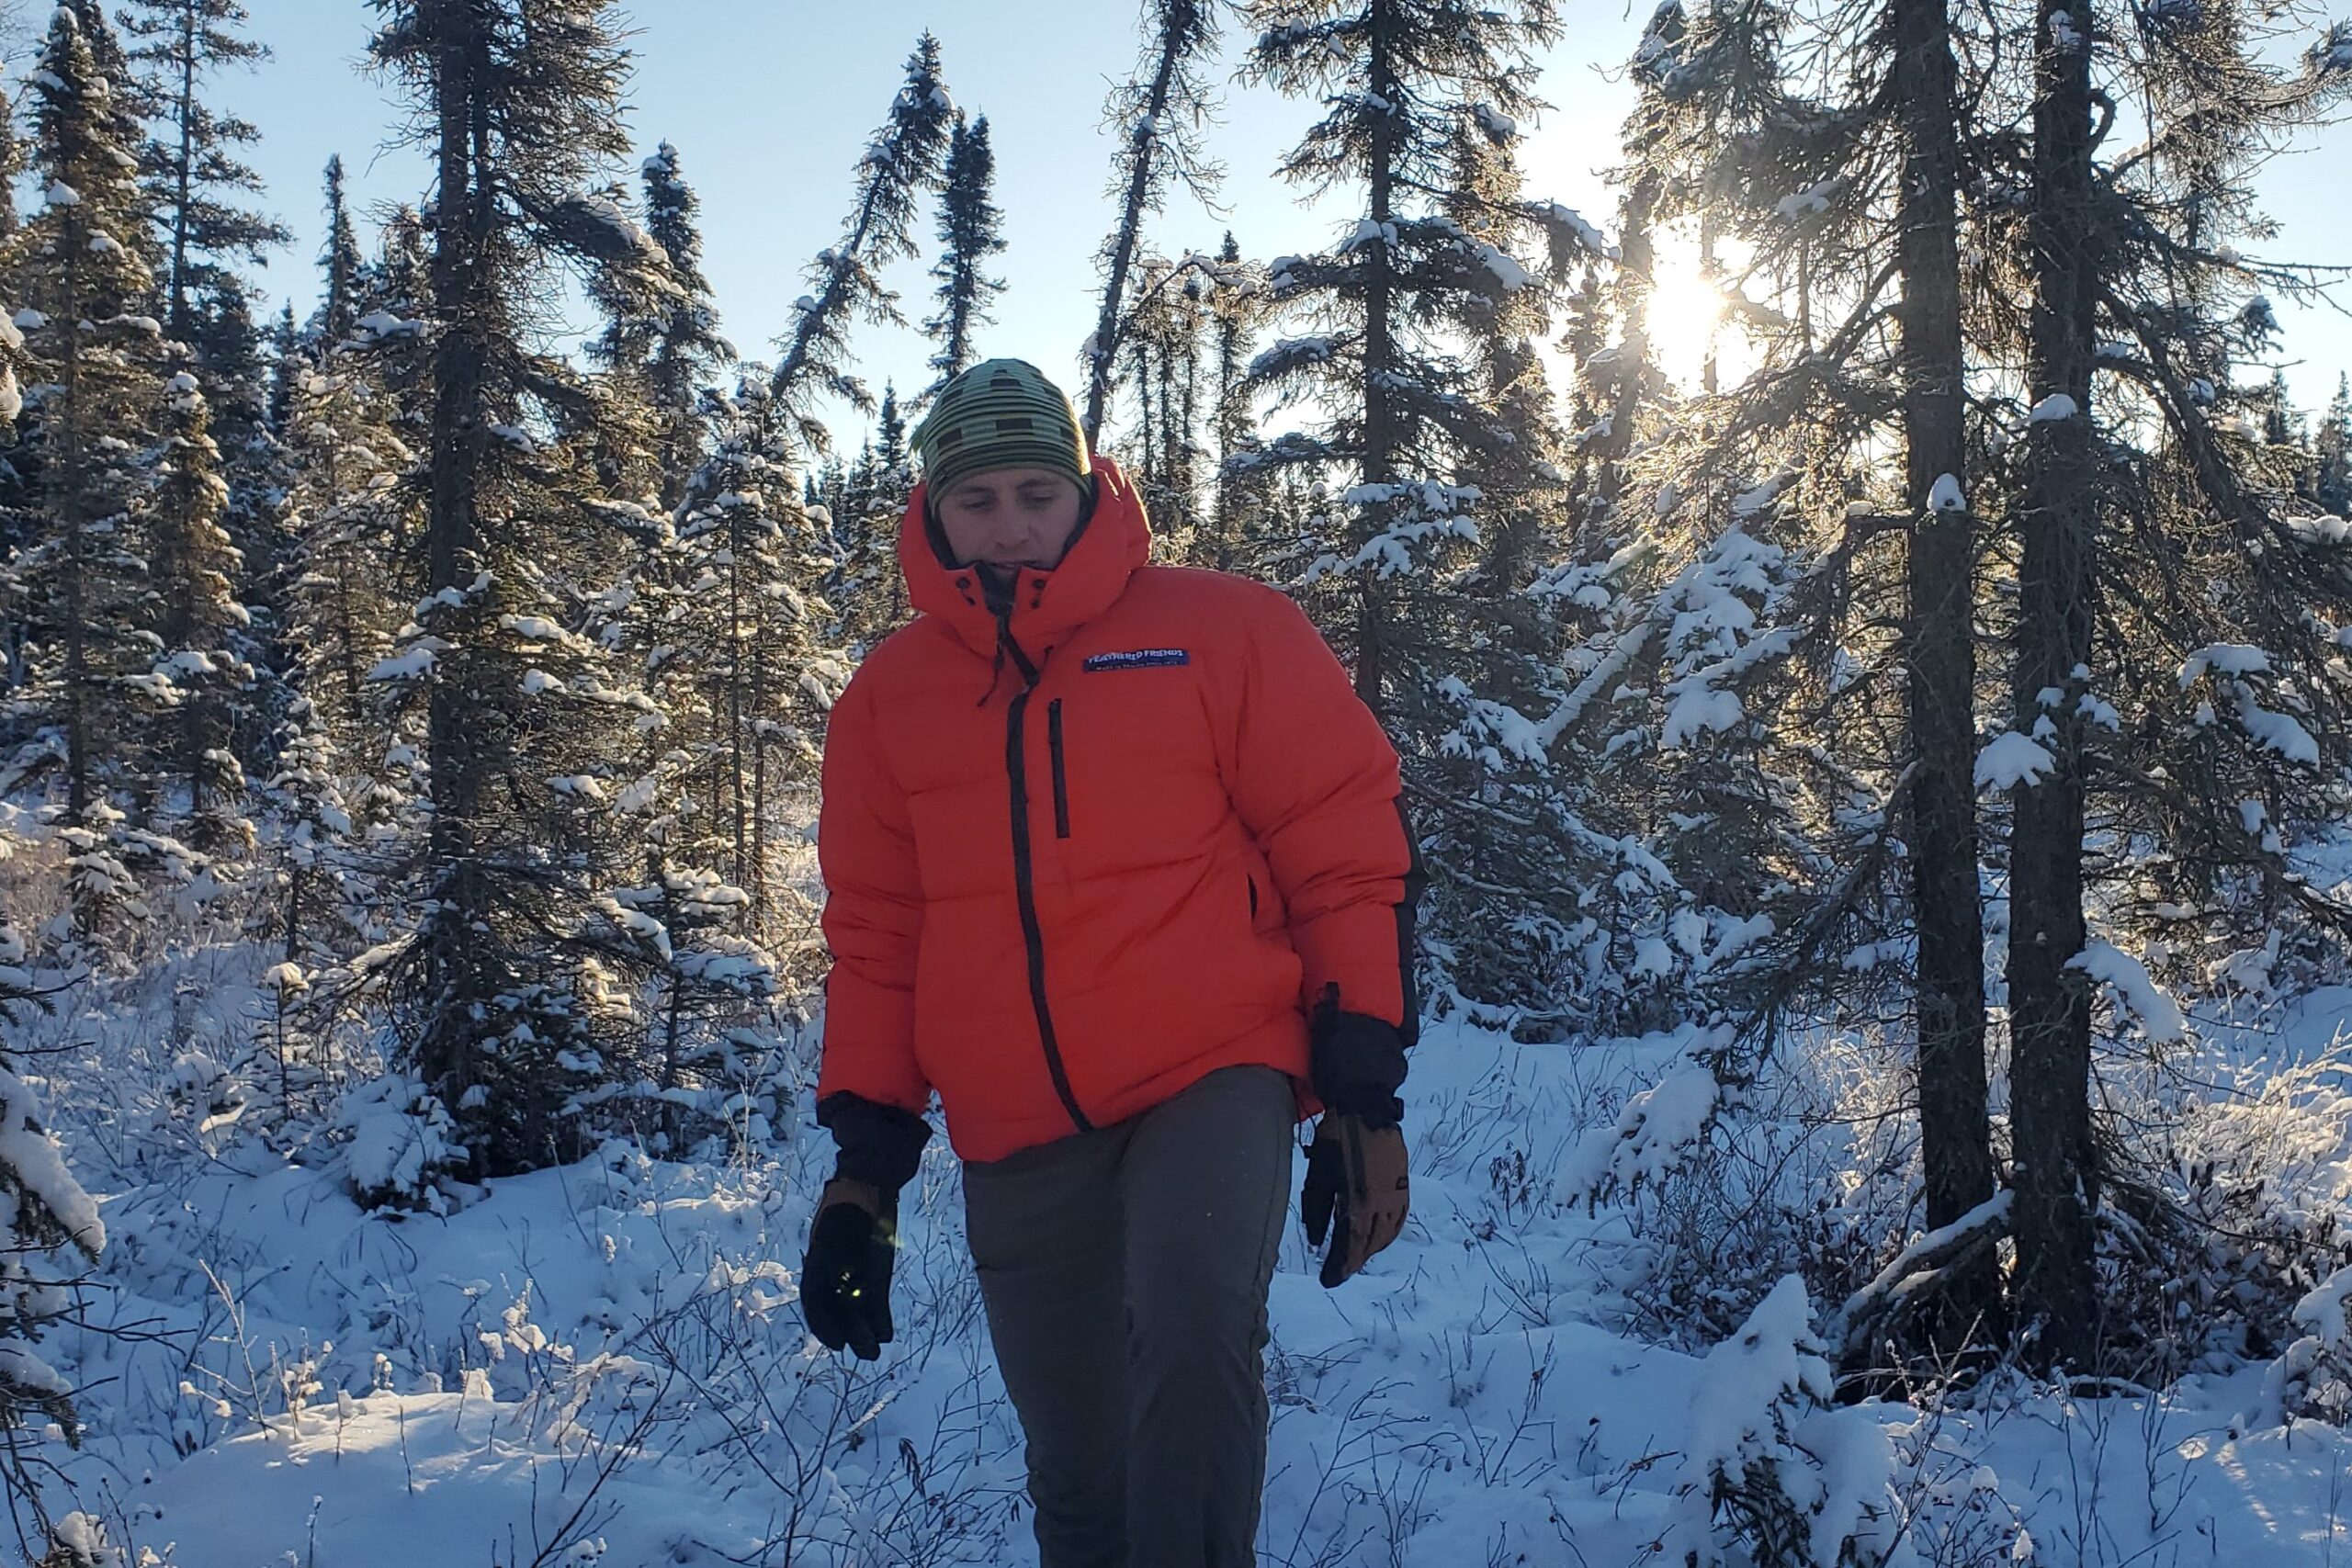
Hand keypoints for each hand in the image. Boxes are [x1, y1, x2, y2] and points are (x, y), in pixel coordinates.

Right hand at [800, 1177, 897, 1358]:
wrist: (872, 1186)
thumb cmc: (852, 1205)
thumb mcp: (843, 1226)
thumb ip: (842, 1255)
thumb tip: (842, 1286)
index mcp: (817, 1265)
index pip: (815, 1303)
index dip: (824, 1325)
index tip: (838, 1343)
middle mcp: (834, 1277)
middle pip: (839, 1312)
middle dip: (850, 1334)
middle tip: (867, 1354)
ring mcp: (855, 1277)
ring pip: (857, 1312)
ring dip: (865, 1333)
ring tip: (875, 1352)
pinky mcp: (875, 1275)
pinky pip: (875, 1302)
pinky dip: (879, 1319)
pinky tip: (886, 1334)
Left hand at [1300, 1114, 1408, 1287]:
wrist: (1367, 1108)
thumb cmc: (1336, 1140)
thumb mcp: (1318, 1177)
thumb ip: (1317, 1212)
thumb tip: (1316, 1243)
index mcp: (1359, 1205)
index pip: (1349, 1248)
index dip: (1337, 1268)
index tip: (1327, 1280)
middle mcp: (1381, 1206)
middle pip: (1368, 1245)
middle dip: (1352, 1262)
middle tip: (1337, 1273)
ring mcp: (1397, 1197)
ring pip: (1386, 1236)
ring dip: (1370, 1250)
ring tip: (1355, 1257)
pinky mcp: (1403, 1187)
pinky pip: (1398, 1221)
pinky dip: (1387, 1235)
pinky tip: (1378, 1237)